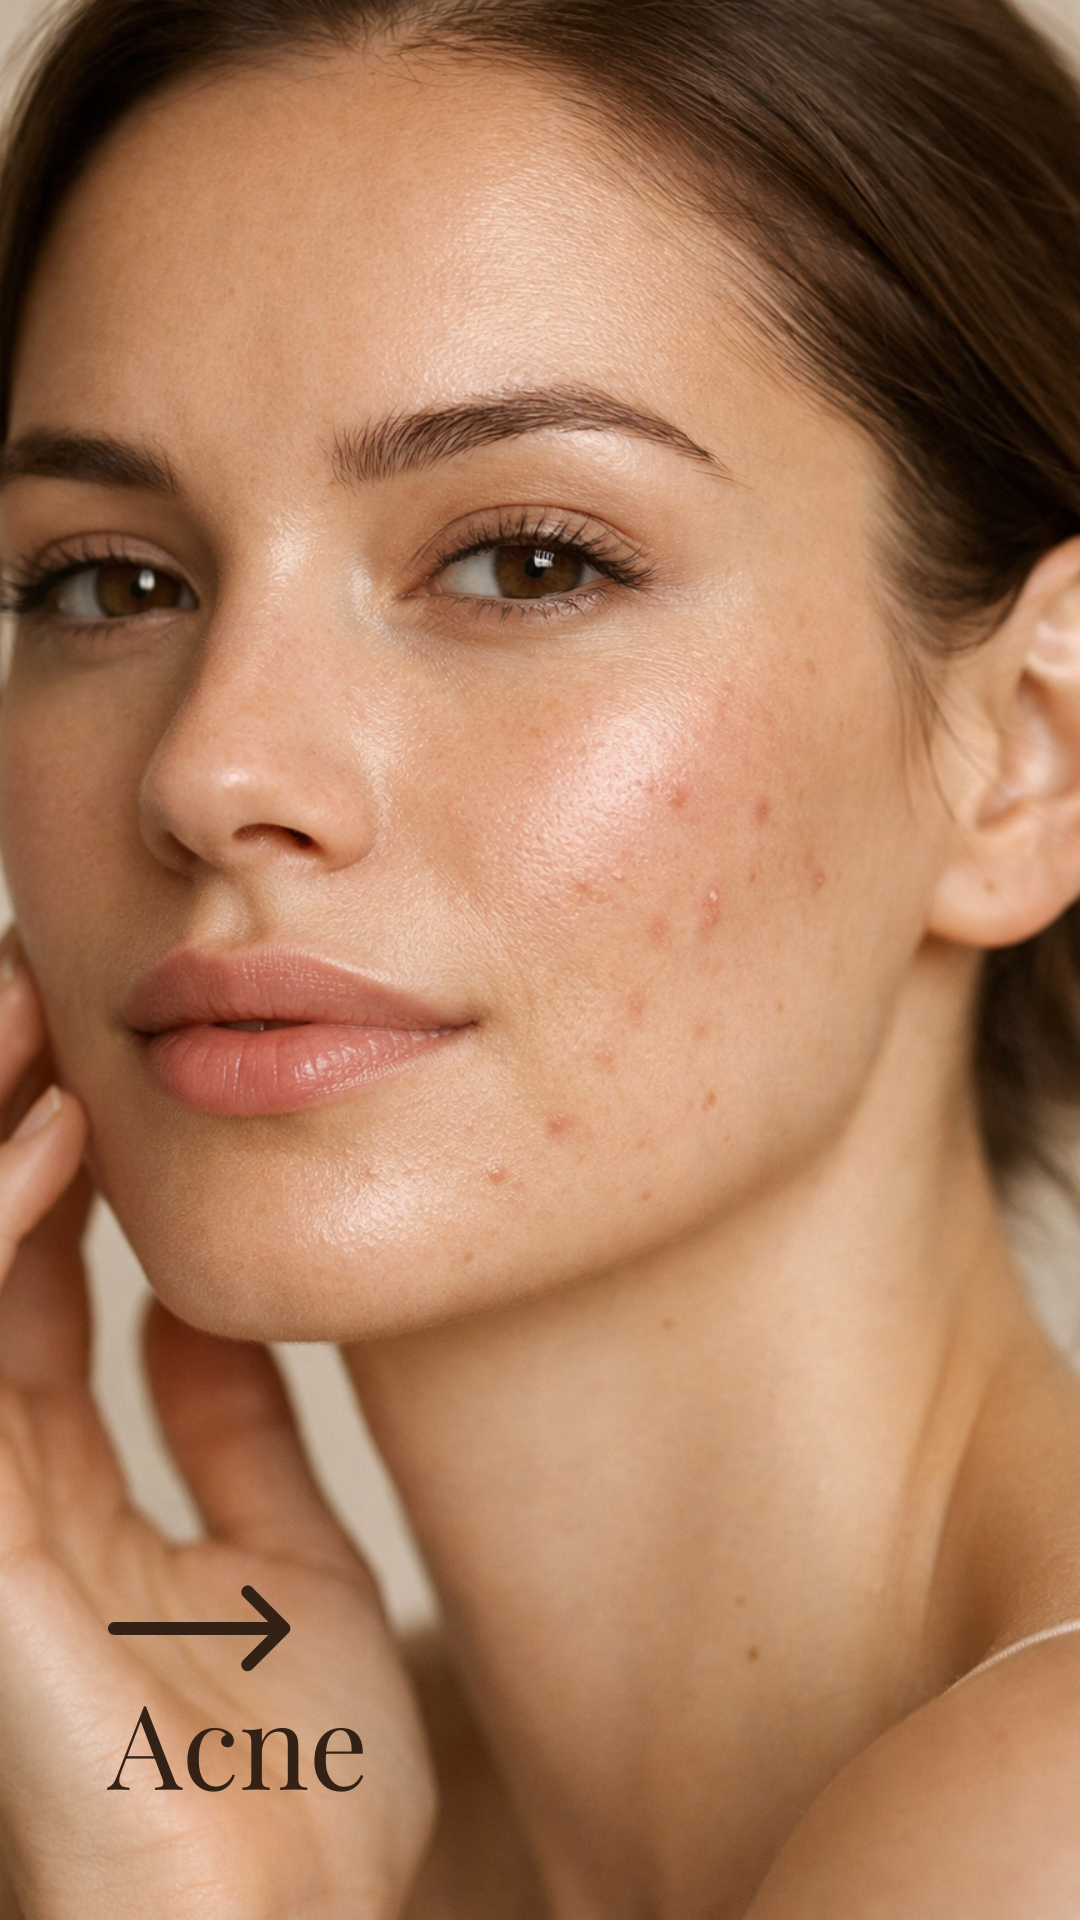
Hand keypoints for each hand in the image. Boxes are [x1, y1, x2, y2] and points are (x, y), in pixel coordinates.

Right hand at [0, 944, 435, 1918]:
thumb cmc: (294, 1795)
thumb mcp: (287, 1569)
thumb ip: (238, 1443)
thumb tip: (212, 1310)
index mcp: (70, 1497)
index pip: (33, 1288)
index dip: (48, 1163)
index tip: (93, 1046)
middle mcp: (8, 1496)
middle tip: (33, 983)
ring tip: (26, 1011)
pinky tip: (47, 1146)